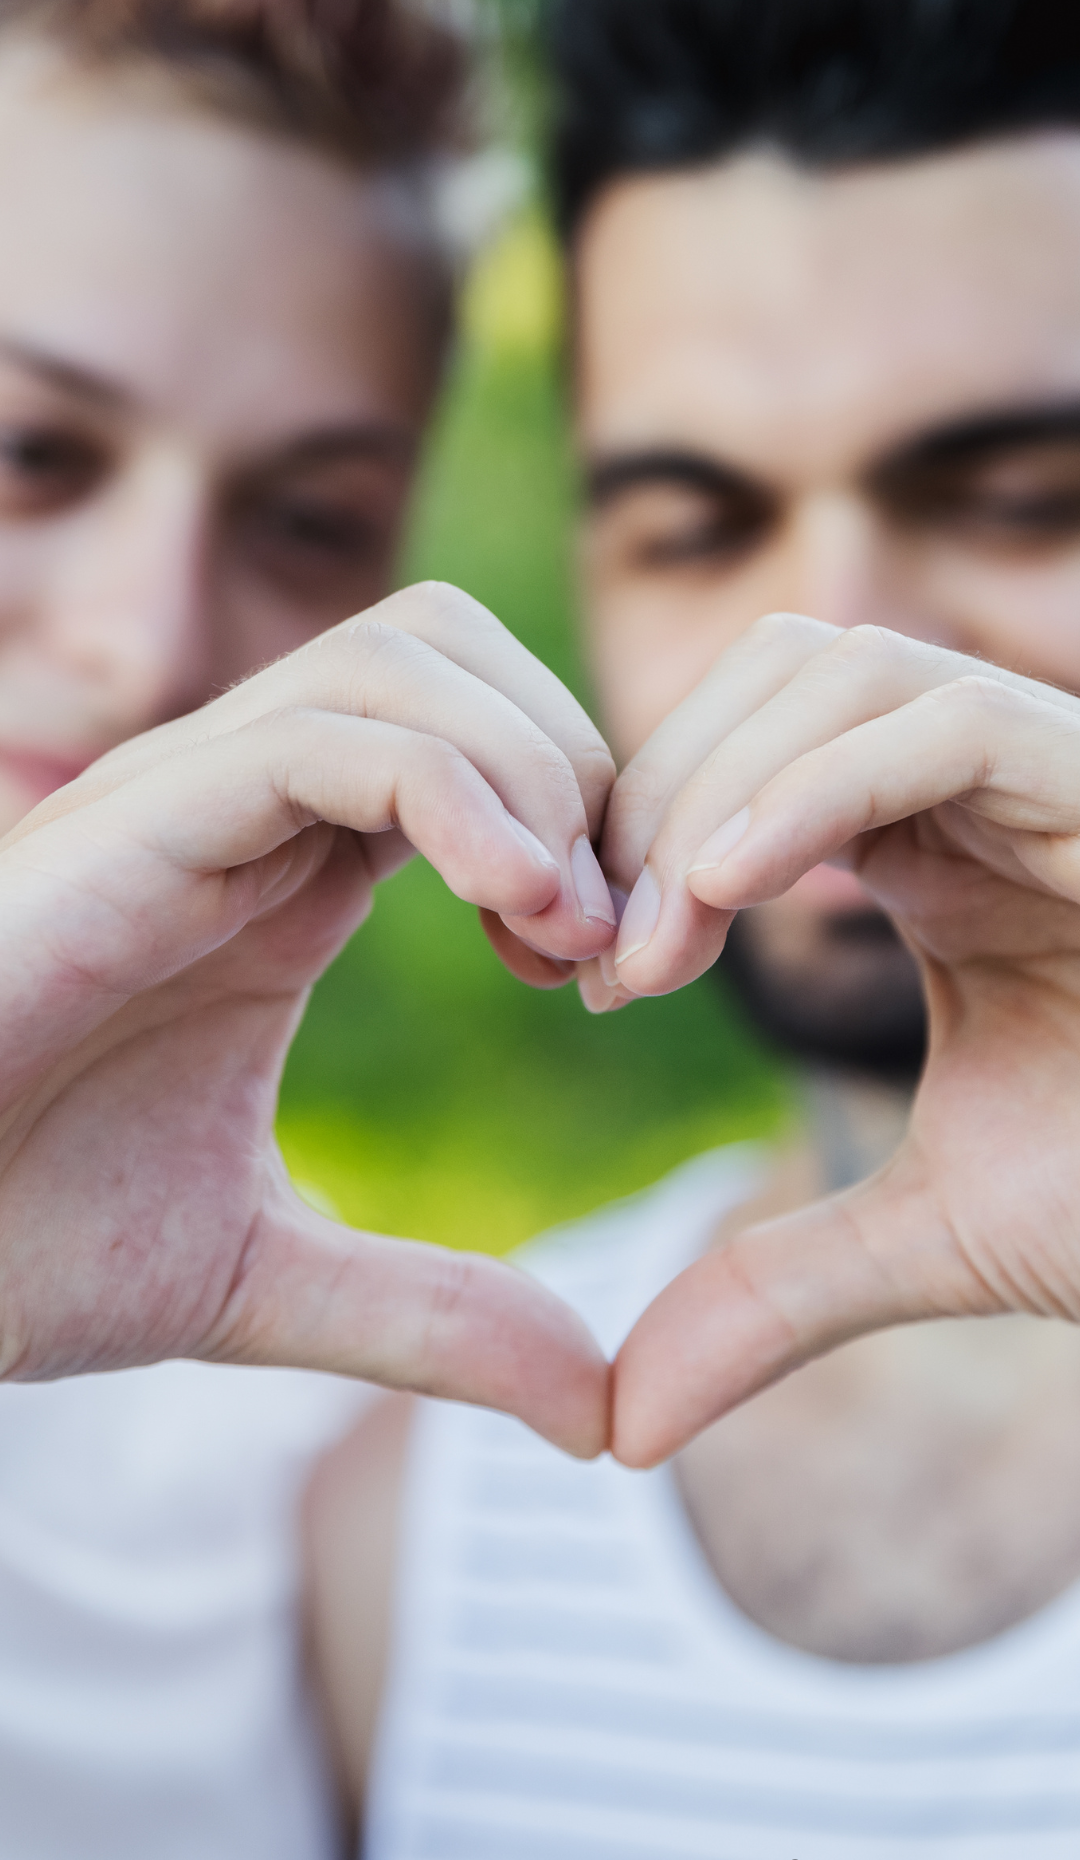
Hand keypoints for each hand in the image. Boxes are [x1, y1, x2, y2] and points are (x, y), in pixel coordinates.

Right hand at [0, 583, 614, 1456]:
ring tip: (562, 934)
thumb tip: (598, 1410)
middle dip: (575, 765)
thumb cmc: (12, 1241)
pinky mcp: (137, 823)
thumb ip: (433, 1317)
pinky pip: (330, 733)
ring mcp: (184, 800)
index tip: (611, 971)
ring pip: (407, 655)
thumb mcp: (266, 1280)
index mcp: (283, 877)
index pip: (475, 738)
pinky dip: (458, 791)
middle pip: (456, 648)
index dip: (579, 824)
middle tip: (605, 936)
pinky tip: (516, 913)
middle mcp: (241, 810)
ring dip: (531, 773)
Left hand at [597, 615, 1079, 1464]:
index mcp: (935, 845)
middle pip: (771, 675)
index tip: (584, 973)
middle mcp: (986, 781)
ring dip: (716, 788)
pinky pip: (947, 717)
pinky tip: (725, 896)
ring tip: (659, 951)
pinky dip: (814, 788)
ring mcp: (1057, 766)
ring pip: (842, 667)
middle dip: (658, 794)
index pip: (742, 749)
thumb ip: (775, 1292)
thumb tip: (621, 1426)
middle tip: (604, 959)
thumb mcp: (931, 1239)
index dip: (640, 833)